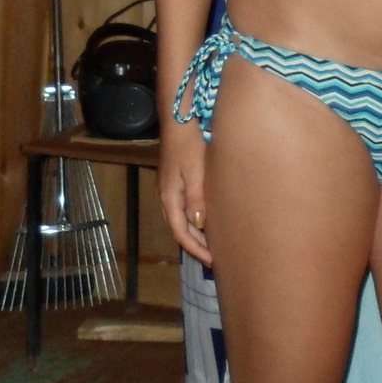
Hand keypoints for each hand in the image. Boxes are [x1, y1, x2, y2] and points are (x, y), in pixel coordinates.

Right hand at [158, 121, 212, 263]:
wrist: (178, 121)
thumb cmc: (189, 145)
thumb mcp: (195, 172)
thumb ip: (195, 198)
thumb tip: (197, 225)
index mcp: (169, 198)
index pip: (181, 233)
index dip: (196, 249)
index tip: (213, 260)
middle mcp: (165, 197)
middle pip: (179, 230)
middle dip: (196, 246)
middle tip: (216, 257)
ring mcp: (168, 190)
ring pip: (180, 221)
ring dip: (195, 235)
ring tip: (212, 244)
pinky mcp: (174, 183)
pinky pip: (182, 209)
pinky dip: (193, 220)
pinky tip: (205, 221)